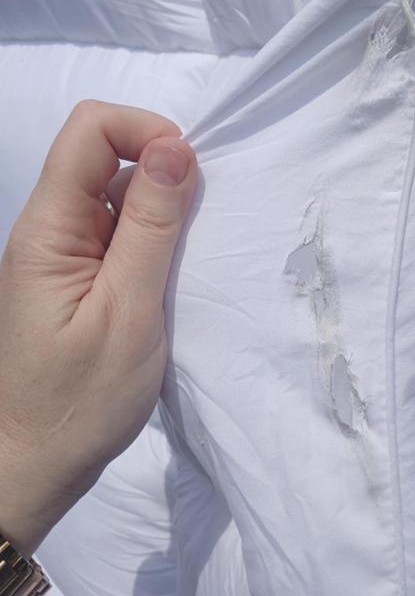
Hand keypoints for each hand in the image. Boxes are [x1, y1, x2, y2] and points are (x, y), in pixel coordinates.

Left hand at [0, 101, 196, 555]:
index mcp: (50, 227)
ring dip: (162, 210)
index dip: (145, 130)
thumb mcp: (130, 311)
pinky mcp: (79, 274)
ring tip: (187, 261)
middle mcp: (51, 227)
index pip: (90, 130)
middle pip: (105, 155)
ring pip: (117, 192)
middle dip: (162, 173)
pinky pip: (118, 230)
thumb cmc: (82, 399)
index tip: (191, 175)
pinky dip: (153, 238)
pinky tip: (171, 276)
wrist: (36, 465)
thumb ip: (152, 226)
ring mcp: (64, 251)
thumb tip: (176, 146)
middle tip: (196, 231)